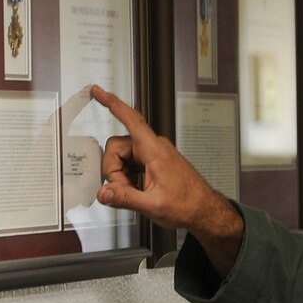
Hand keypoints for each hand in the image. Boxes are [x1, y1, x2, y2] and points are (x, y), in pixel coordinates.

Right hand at [89, 85, 243, 273]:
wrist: (204, 210)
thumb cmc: (187, 204)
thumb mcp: (152, 205)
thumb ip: (124, 198)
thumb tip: (104, 192)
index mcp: (154, 150)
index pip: (130, 119)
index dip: (112, 104)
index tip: (99, 92)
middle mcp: (154, 147)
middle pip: (117, 147)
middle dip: (114, 170)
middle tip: (125, 189)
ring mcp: (154, 154)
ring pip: (122, 156)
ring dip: (122, 175)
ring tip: (135, 192)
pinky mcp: (154, 162)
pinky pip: (131, 163)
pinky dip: (128, 176)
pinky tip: (138, 189)